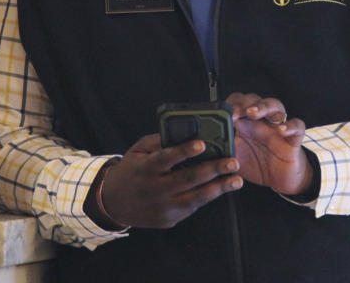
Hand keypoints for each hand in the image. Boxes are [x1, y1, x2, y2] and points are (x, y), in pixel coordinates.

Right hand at [99, 133, 242, 227]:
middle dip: (213, 169)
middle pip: (188, 179)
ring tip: (236, 180)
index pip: (167, 159)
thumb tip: (183, 131)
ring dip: (219, 188)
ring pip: (195, 198)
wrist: (113, 203)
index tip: (201, 144)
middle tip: (233, 161)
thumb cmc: (130, 172)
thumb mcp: (137, 151)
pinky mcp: (170, 219)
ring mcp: (163, 206)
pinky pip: (193, 207)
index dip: (184, 151)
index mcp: (146, 168)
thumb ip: (158, 141)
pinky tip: (222, 187)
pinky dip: (208, 197)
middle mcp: (155, 189)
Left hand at [225, 92, 312, 195]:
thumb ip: (223, 150)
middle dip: (244, 103)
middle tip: (236, 113)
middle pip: (255, 100)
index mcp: (246, 124)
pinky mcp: (294, 138)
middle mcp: (262, 121)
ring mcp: (278, 127)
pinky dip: (290, 125)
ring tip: (253, 112)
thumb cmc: (258, 164)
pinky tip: (282, 130)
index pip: (238, 104)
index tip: (222, 115)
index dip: (230, 106)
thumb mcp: (236, 158)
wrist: (281, 179)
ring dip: (264, 106)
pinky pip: (297, 125)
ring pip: (275, 105)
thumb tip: (204, 145)